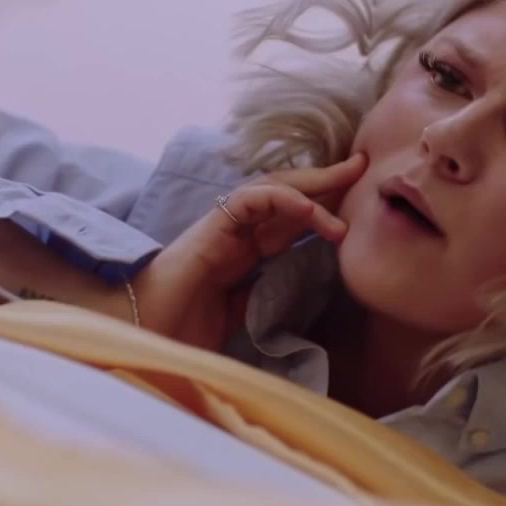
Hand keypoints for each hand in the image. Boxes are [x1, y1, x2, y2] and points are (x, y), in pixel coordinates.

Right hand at [132, 154, 366, 349]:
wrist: (143, 338)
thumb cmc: (179, 333)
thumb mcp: (238, 320)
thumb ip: (263, 304)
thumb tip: (296, 312)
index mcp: (243, 254)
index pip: (289, 221)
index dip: (322, 209)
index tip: (356, 205)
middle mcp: (236, 234)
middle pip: (286, 195)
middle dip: (326, 180)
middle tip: (363, 167)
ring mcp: (223, 228)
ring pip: (272, 188)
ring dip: (312, 184)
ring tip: (348, 185)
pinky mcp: (212, 227)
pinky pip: (250, 200)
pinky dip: (283, 199)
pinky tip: (309, 212)